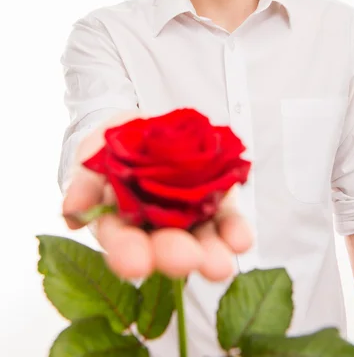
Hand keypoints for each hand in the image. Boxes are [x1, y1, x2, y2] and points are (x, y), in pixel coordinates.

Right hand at [62, 111, 252, 280]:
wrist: (145, 129)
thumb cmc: (112, 147)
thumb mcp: (92, 154)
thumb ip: (84, 181)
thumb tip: (72, 210)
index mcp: (121, 224)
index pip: (122, 243)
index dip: (127, 254)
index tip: (134, 263)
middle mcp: (156, 229)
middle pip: (164, 248)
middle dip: (174, 256)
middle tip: (185, 259)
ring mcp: (188, 219)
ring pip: (200, 243)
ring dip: (212, 254)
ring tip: (221, 264)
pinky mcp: (216, 203)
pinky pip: (227, 221)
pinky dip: (234, 232)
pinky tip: (241, 238)